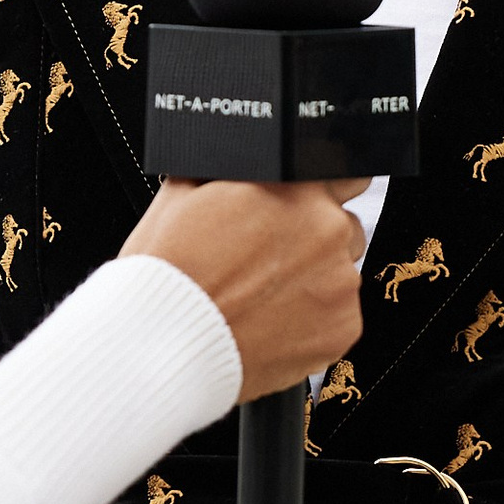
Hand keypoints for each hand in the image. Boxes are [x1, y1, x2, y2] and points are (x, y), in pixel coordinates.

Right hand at [127, 178, 368, 402]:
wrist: (159, 345)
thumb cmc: (167, 275)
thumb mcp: (181, 193)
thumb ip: (224, 170)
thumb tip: (234, 157)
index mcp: (296, 189)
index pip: (344, 174)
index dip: (320, 191)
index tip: (302, 209)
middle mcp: (327, 231)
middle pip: (341, 226)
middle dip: (311, 239)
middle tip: (266, 261)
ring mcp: (339, 283)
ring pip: (339, 274)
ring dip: (312, 281)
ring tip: (262, 298)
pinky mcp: (342, 329)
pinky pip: (339, 317)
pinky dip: (313, 322)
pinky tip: (272, 324)